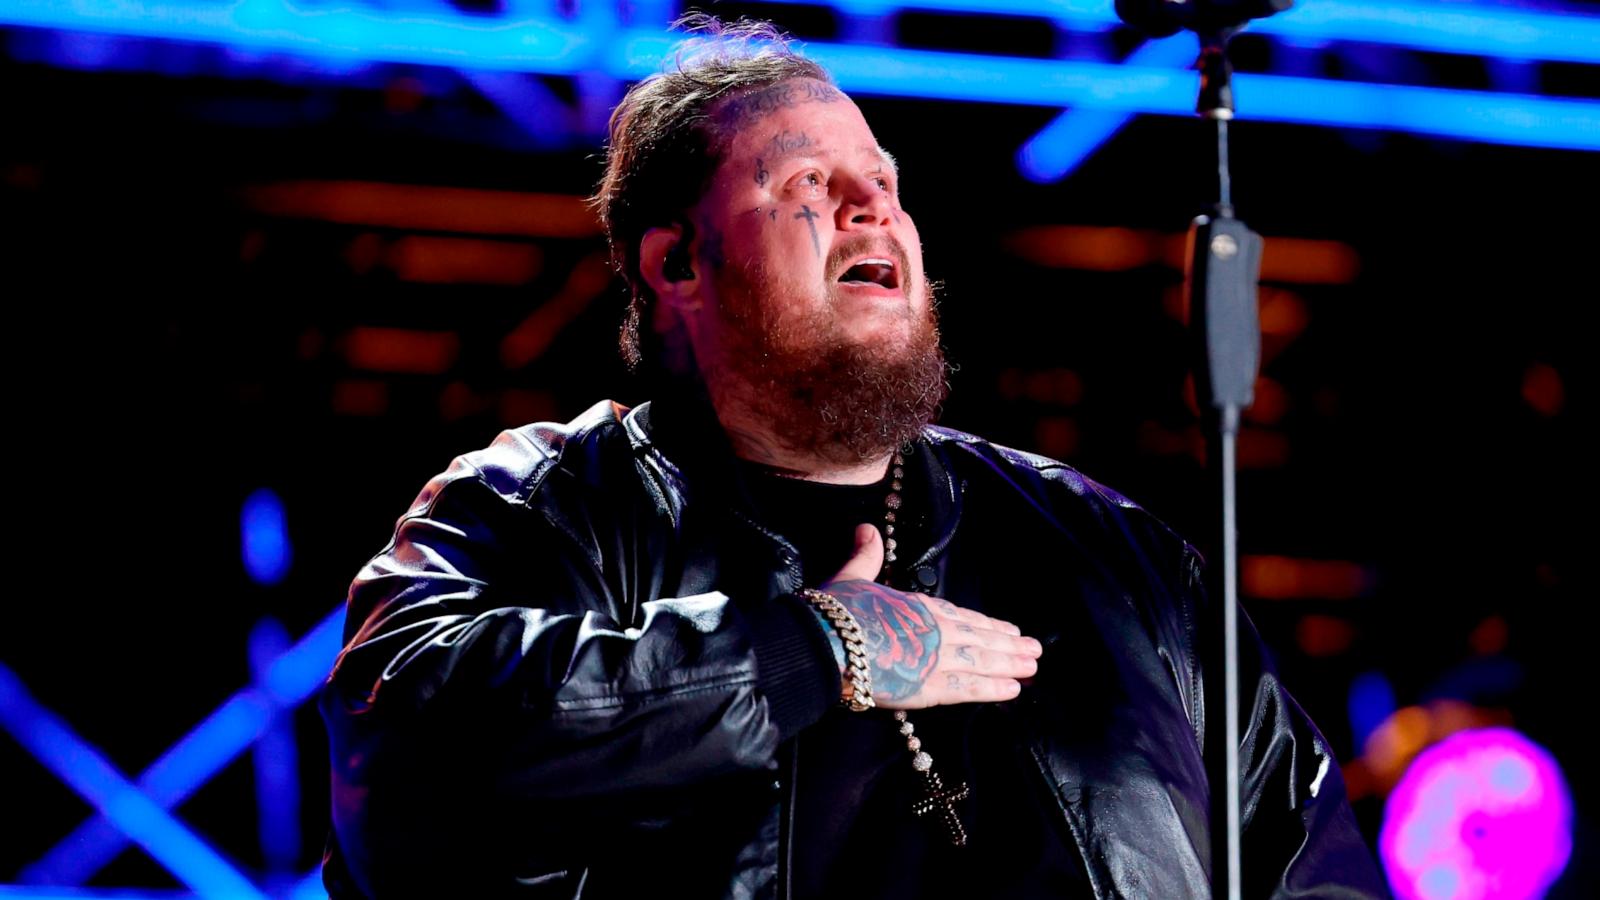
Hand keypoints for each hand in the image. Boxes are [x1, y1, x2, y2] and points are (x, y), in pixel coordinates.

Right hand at [821, 524, 1041, 709]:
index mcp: (918, 606)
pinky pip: (970, 688)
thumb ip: (866, 556)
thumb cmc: (836, 610)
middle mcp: (935, 630)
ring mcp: (936, 658)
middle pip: (980, 637)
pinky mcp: (931, 686)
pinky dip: (994, 689)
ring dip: (1010, 664)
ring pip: (982, 661)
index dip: (985, 623)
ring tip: (1032, 666)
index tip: (1006, 628)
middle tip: (1035, 650)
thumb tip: (867, 529)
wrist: (827, 641)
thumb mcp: (852, 577)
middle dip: (1009, 645)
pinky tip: (1014, 690)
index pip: (960, 615)